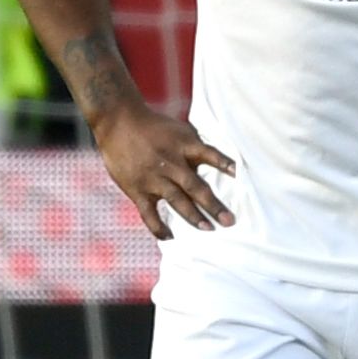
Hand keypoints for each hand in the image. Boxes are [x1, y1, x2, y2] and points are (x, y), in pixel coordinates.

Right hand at [95, 100, 236, 239]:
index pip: (209, 154)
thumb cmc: (153, 126)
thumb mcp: (179, 130)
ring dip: (193, 216)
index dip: (224, 164)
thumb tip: (218, 165)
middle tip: (229, 221)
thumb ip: (195, 148)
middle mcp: (170, 162)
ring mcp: (153, 178)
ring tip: (208, 229)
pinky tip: (169, 237)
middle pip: (195, 186)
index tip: (239, 174)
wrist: (118, 121)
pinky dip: (158, 227)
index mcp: (183, 145)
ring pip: (176, 200)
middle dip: (213, 205)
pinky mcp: (137, 189)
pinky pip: (149, 213)